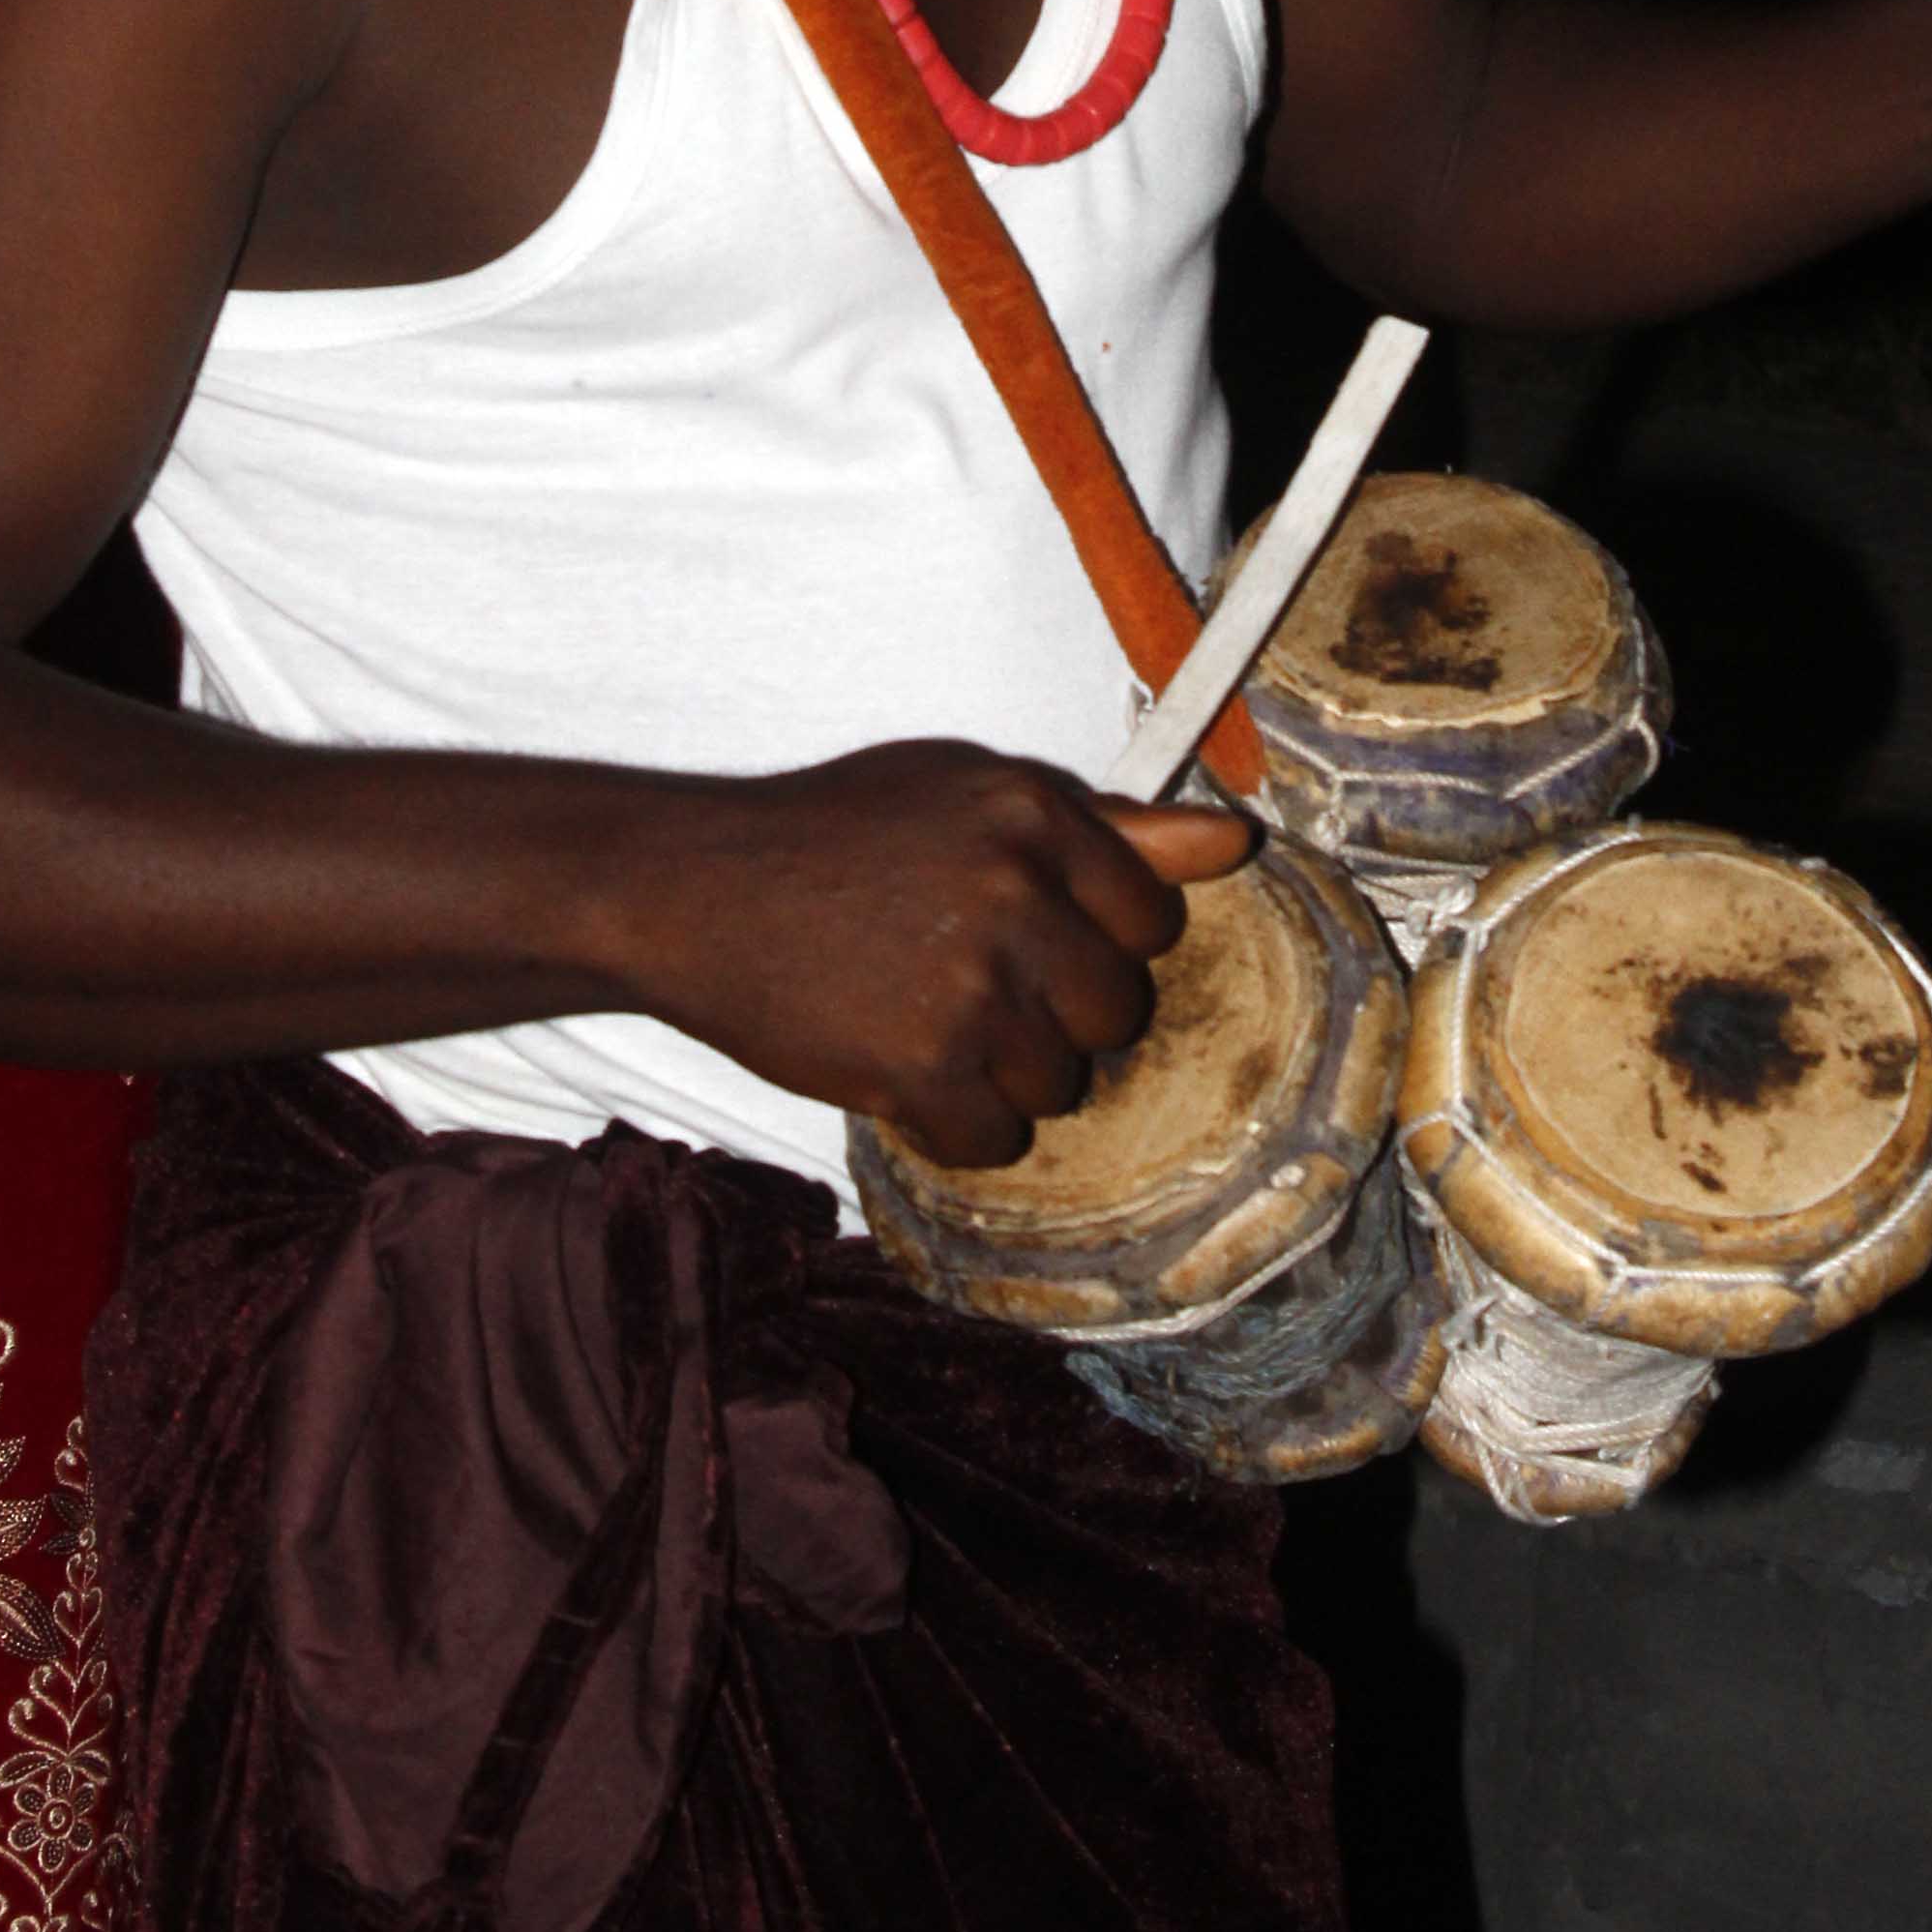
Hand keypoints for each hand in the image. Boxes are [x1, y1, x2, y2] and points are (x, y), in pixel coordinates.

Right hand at [621, 739, 1253, 1169]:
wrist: (697, 890)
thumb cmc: (835, 835)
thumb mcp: (966, 792)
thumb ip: (1107, 828)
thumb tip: (1235, 844)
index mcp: (1032, 813)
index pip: (1151, 918)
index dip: (1098, 939)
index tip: (1036, 937)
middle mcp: (1012, 892)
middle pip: (1116, 1009)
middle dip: (1058, 1012)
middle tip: (974, 982)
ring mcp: (968, 985)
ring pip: (1061, 1081)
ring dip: (1004, 1070)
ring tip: (928, 1017)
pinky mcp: (920, 1067)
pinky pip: (997, 1139)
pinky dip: (957, 1122)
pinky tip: (906, 1065)